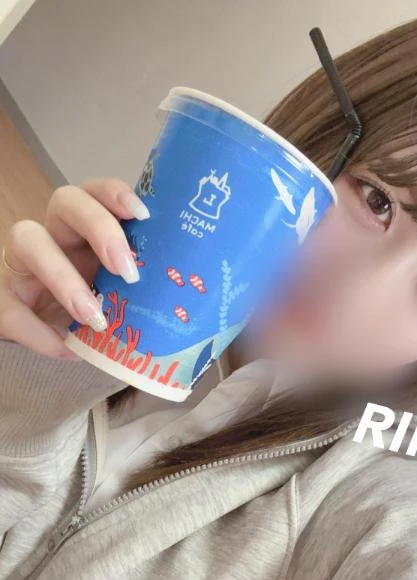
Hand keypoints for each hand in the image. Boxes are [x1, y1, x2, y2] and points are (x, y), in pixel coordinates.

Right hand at [0, 179, 148, 357]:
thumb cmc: (98, 316)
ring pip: (27, 239)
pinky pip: (10, 307)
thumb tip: (195, 304)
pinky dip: (38, 331)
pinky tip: (67, 349)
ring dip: (63, 277)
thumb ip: (146, 291)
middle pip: (65, 200)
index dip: (114, 194)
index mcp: (87, 232)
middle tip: (127, 270)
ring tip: (94, 317)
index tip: (143, 215)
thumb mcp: (122, 300)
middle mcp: (54, 236)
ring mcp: (22, 263)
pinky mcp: (3, 297)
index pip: (96, 192)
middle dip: (98, 226)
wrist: (53, 346)